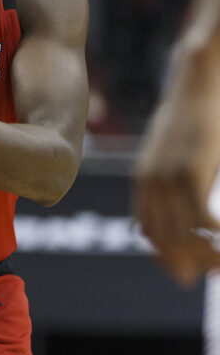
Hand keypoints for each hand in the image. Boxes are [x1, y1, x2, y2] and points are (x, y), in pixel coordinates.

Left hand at [134, 97, 219, 285]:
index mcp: (144, 180)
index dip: (167, 257)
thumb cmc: (195, 112)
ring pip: (184, 236)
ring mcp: (167, 179)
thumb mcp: (175, 148)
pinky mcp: (190, 172)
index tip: (187, 272)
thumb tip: (183, 195)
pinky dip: (219, 239)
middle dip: (189, 263)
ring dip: (209, 256)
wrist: (196, 79)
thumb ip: (172, 174)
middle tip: (214, 275)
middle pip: (165, 240)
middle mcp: (149, 183)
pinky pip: (203, 221)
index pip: (147, 233)